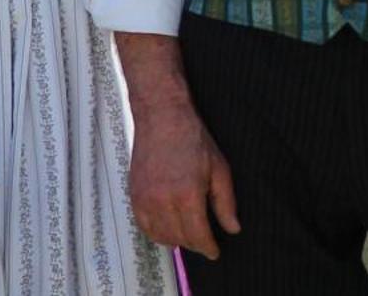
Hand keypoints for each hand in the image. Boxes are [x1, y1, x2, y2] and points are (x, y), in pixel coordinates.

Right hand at [130, 93, 240, 259]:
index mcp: (188, 195)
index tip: (214, 251)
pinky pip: (143, 225)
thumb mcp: (219, 168)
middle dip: (195, 244)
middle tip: (203, 239)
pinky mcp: (134, 193)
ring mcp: (146, 198)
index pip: (198, 236)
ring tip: (186, 234)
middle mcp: (164, 201)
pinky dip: (155, 232)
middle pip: (180, 238)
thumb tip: (232, 229)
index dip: (209, 248)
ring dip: (175, 239)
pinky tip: (166, 228)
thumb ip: (225, 203)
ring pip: (161, 236)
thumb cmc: (192, 139)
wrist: (162, 116)